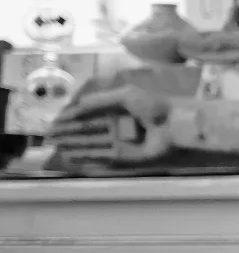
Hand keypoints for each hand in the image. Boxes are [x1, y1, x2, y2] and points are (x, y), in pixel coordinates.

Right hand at [49, 85, 179, 168]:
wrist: (174, 123)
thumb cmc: (153, 106)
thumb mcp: (123, 96)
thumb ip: (98, 102)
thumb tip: (74, 108)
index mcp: (117, 110)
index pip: (89, 115)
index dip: (71, 119)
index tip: (55, 122)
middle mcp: (118, 127)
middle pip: (88, 131)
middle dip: (68, 133)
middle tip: (50, 137)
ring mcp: (122, 142)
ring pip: (92, 144)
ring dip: (74, 145)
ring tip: (56, 146)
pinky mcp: (127, 157)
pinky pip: (103, 157)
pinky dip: (88, 156)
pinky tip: (73, 156)